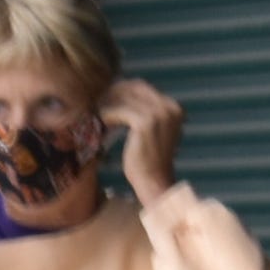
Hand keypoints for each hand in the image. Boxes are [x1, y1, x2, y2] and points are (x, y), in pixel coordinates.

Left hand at [104, 75, 184, 194]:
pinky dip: (107, 115)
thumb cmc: (149, 160)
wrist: (154, 181)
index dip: (121, 89)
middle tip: (96, 100)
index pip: (142, 87)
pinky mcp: (146, 123)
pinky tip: (99, 120)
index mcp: (174, 108)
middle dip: (113, 93)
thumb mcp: (153, 131)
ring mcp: (159, 114)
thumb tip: (121, 95)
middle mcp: (170, 107)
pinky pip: (119, 112)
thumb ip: (145, 113)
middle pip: (134, 88)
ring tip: (95, 110)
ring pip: (125, 99)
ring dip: (108, 103)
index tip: (105, 96)